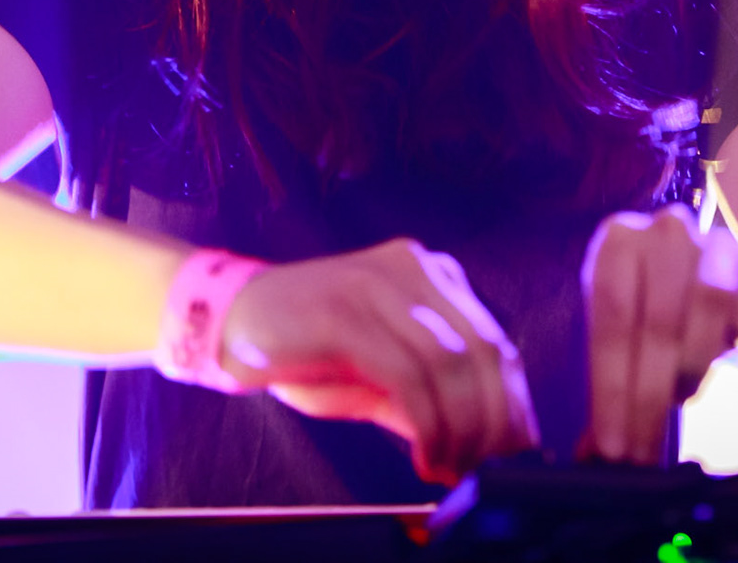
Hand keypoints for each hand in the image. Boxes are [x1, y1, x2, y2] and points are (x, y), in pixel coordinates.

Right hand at [217, 237, 539, 484]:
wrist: (226, 320)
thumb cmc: (305, 349)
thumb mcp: (377, 377)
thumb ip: (427, 397)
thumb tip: (480, 444)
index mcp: (430, 275)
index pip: (494, 341)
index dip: (511, 403)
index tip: (512, 454)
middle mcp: (414, 268)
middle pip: (484, 349)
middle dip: (494, 421)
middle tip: (488, 470)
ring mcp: (378, 282)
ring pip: (452, 362)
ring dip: (461, 428)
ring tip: (450, 468)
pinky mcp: (346, 308)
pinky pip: (407, 371)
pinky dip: (428, 422)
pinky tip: (425, 455)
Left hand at [580, 204, 737, 462]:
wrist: (728, 287)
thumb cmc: (659, 319)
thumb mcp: (625, 342)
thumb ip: (609, 389)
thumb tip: (591, 454)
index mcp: (617, 243)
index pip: (610, 320)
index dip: (611, 388)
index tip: (612, 444)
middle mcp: (664, 229)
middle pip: (657, 321)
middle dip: (647, 396)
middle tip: (642, 450)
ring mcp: (715, 241)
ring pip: (709, 306)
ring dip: (694, 364)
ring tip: (681, 393)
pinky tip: (734, 349)